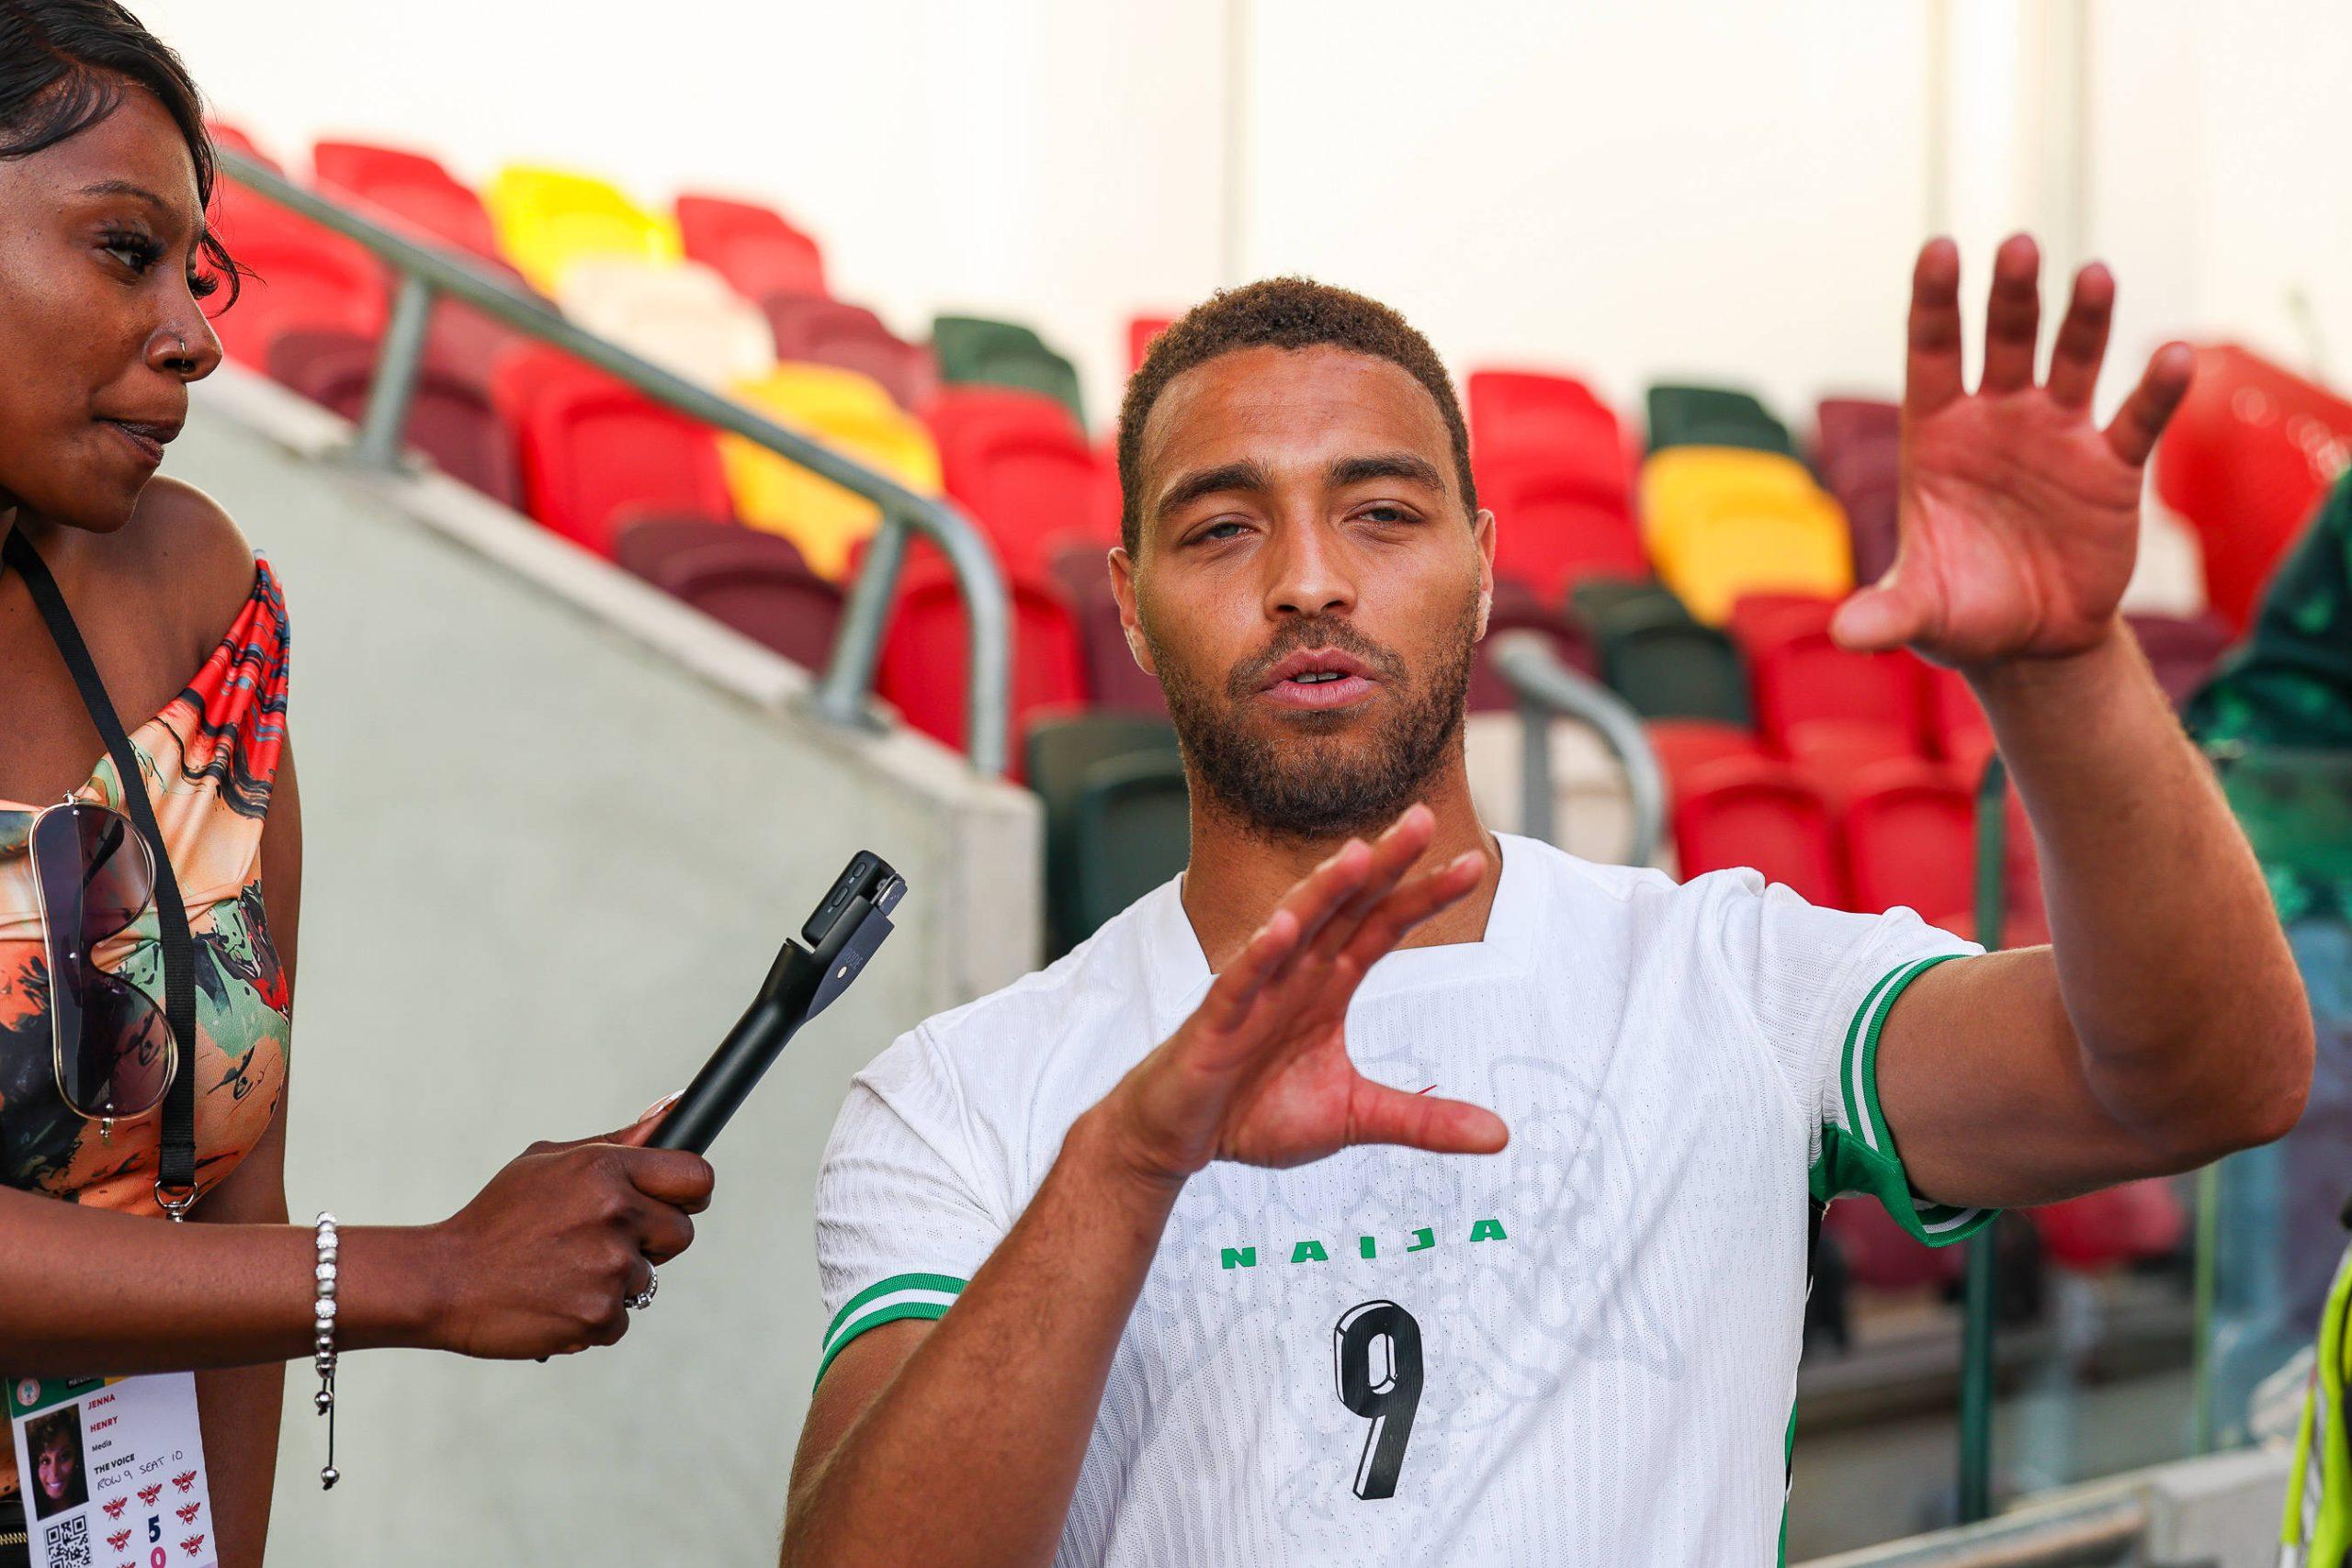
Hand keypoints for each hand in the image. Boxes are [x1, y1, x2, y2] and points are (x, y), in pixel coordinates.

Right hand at [425, 1108, 714, 1358]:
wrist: (443, 1280)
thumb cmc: (497, 1217)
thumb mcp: (550, 1162)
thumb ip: (619, 1142)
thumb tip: (674, 1106)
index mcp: (605, 1168)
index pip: (696, 1176)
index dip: (689, 1193)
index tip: (674, 1203)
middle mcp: (614, 1213)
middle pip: (682, 1233)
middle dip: (653, 1241)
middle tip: (602, 1243)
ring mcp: (609, 1266)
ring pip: (649, 1278)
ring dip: (615, 1282)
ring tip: (562, 1272)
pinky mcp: (599, 1314)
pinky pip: (623, 1318)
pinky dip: (595, 1317)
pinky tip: (556, 1300)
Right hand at [1099, 805, 1506, 1186]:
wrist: (1183, 1138)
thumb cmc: (1258, 1113)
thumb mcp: (1355, 1117)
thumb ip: (1423, 1120)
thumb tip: (1500, 1135)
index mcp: (1328, 984)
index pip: (1383, 927)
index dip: (1424, 896)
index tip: (1473, 865)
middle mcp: (1295, 973)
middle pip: (1346, 908)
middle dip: (1384, 865)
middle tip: (1424, 817)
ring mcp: (1255, 990)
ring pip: (1293, 927)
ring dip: (1324, 891)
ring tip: (1359, 855)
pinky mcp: (1216, 1021)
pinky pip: (1240, 981)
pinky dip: (1259, 955)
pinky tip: (1282, 929)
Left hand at [1832, 234, 2194, 667]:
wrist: (2029, 643)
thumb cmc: (1959, 612)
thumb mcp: (1919, 614)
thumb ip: (1886, 614)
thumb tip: (1845, 636)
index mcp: (1936, 436)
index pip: (1931, 353)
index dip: (1935, 303)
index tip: (1939, 248)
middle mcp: (1996, 420)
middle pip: (2003, 340)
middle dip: (2009, 295)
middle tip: (2016, 246)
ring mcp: (2056, 436)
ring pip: (2071, 361)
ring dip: (2083, 319)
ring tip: (2093, 275)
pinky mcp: (2111, 467)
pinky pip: (2135, 420)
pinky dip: (2155, 390)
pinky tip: (2170, 356)